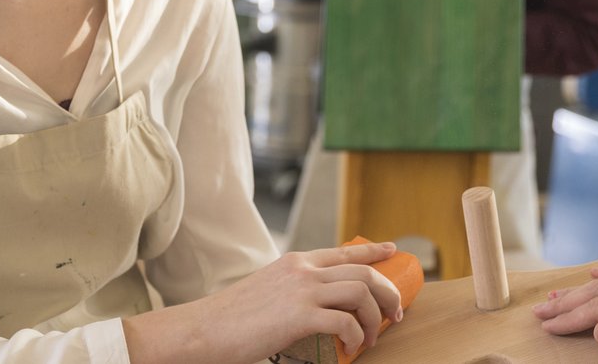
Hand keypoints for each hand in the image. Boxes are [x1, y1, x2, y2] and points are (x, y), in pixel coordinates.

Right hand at [126, 243, 403, 362]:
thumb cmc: (231, 319)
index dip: (374, 251)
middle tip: (394, 314)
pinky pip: (346, 322)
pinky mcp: (299, 316)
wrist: (204, 330)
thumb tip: (317, 309)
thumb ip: (292, 291)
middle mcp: (302, 270)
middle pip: (363, 271)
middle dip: (388, 293)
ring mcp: (302, 291)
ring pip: (361, 292)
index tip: (392, 251)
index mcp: (295, 262)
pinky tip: (352, 347)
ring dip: (375, 317)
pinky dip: (357, 337)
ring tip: (372, 337)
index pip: (344, 251)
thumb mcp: (267, 291)